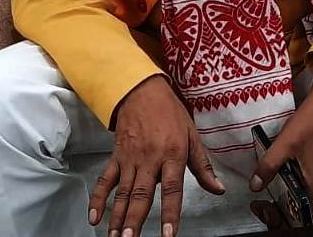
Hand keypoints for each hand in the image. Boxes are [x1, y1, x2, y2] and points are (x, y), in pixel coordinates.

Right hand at [88, 75, 224, 236]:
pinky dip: (97, 199)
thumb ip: (203, 165)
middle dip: (135, 219)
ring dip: (118, 217)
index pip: (172, 189)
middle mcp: (150, 158)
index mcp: (172, 153)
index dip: (170, 213)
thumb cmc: (169, 112)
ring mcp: (130, 158)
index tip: (167, 234)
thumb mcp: (192, 134)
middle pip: (141, 194)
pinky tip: (94, 217)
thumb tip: (218, 189)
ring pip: (122, 192)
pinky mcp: (117, 156)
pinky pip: (105, 180)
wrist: (142, 90)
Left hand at [250, 54, 312, 228]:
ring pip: (298, 208)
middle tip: (262, 208)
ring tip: (262, 203)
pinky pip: (296, 196)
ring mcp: (311, 184)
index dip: (292, 227)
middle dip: (281, 220)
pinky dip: (283, 198)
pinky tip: (269, 189)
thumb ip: (268, 167)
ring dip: (281, 210)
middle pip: (301, 219)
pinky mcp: (306, 176)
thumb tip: (254, 186)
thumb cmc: (306, 128)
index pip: (310, 223)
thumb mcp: (283, 147)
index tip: (275, 218)